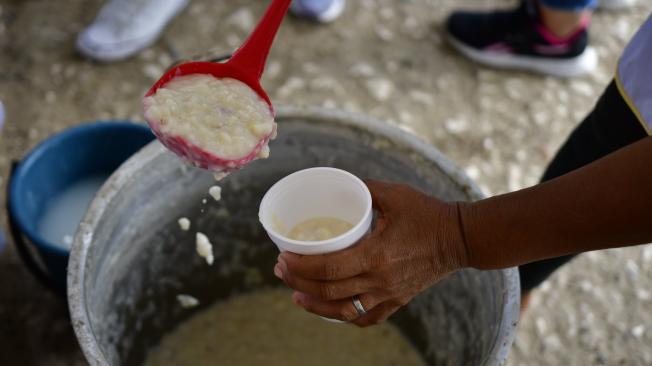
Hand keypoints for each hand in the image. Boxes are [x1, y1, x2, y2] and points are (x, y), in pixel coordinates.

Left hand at [273, 180, 468, 326]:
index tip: (282, 256)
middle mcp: (380, 280)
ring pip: (343, 311)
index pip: (328, 269)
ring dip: (315, 305)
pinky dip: (343, 316)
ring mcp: (389, 294)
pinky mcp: (397, 300)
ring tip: (296, 294)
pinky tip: (329, 308)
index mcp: (377, 255)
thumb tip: (336, 181)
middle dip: (298, 281)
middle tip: (280, 269)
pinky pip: (365, 318)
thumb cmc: (427, 212)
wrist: (461, 238)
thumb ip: (363, 187)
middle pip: (328, 291)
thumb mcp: (394, 193)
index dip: (300, 266)